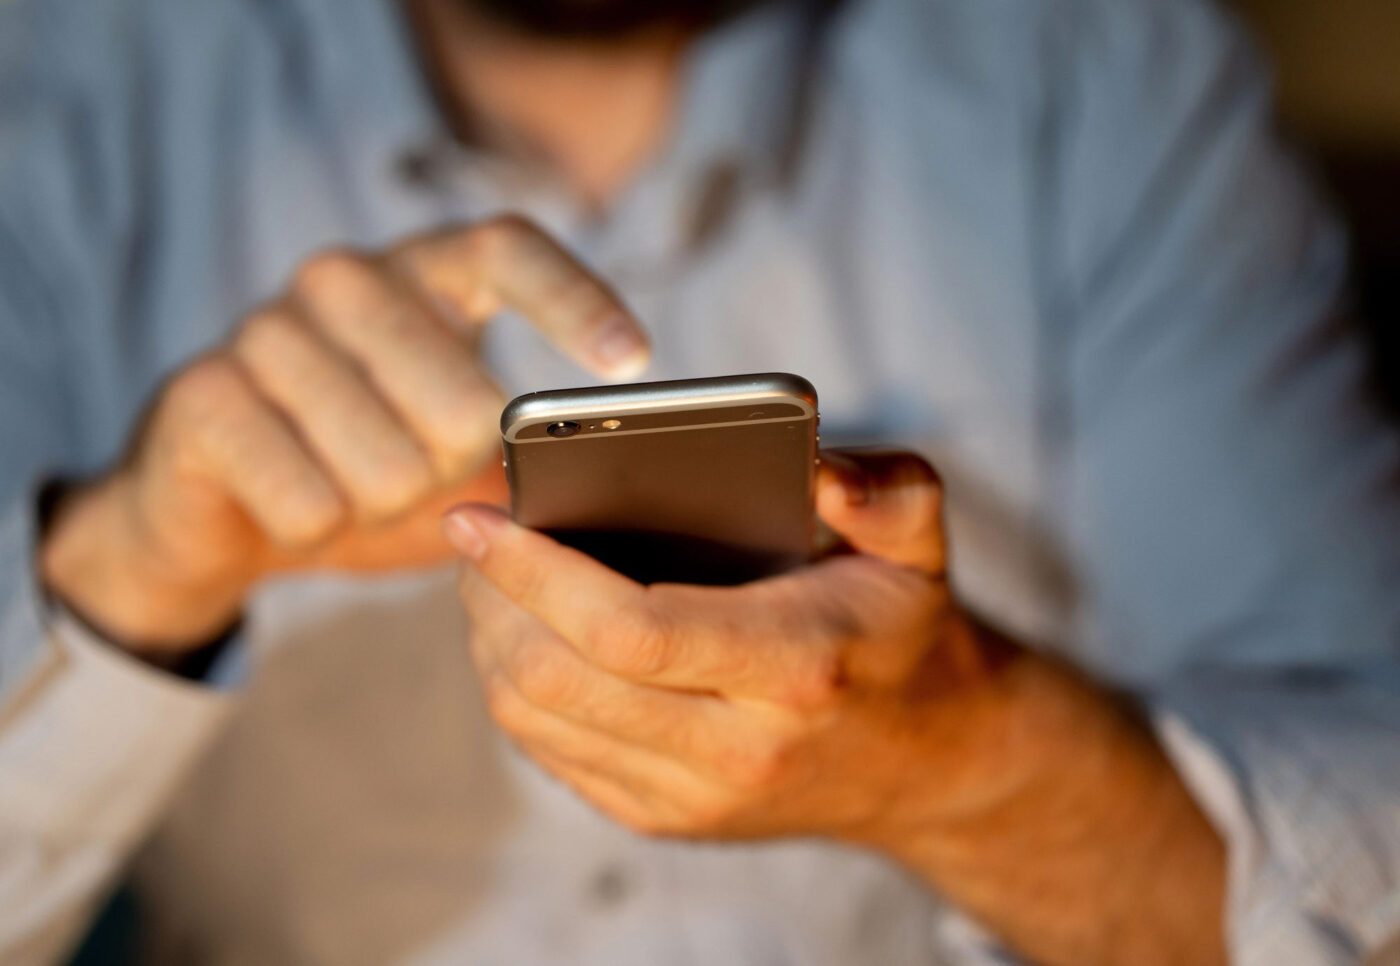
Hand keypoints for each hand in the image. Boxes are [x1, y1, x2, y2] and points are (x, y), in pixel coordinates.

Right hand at [41, 215, 649, 653]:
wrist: (219, 510)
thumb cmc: (368, 470)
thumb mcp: (458, 456)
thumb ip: (521, 450)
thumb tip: (598, 478)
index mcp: (424, 273)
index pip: (509, 250)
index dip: (574, 302)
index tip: (634, 362)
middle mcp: (345, 277)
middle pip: (467, 406)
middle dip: (455, 477)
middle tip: (416, 476)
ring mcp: (266, 327)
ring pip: (390, 468)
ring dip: (380, 509)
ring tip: (349, 486)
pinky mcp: (201, 394)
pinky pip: (311, 502)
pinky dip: (317, 530)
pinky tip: (291, 503)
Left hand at [447, 450, 1009, 841]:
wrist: (927, 761)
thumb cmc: (906, 628)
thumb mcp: (921, 542)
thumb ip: (884, 490)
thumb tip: (814, 462)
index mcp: (797, 666)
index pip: (631, 630)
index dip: (536, 572)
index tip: (476, 518)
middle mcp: (740, 749)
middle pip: (559, 680)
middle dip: (491, 600)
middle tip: (472, 535)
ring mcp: (696, 798)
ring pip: (537, 723)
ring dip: (490, 641)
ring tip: (488, 576)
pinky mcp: (665, 818)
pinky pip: (551, 754)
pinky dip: (515, 689)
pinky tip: (524, 633)